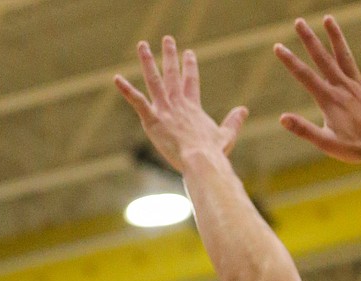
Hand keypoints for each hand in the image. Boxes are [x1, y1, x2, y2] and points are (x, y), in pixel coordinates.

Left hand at [115, 37, 247, 173]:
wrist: (201, 161)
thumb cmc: (213, 154)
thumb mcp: (226, 136)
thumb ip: (233, 122)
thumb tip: (244, 110)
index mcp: (193, 108)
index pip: (191, 82)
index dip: (190, 67)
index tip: (189, 53)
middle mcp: (178, 104)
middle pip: (172, 74)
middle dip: (170, 55)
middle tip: (168, 39)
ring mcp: (164, 110)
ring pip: (154, 80)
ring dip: (148, 62)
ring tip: (142, 45)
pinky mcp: (152, 120)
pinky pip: (137, 101)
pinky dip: (126, 90)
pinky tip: (116, 78)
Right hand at [274, 17, 360, 163]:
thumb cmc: (353, 149)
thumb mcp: (325, 143)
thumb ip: (304, 129)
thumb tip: (282, 118)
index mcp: (329, 99)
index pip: (304, 76)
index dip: (290, 60)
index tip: (278, 47)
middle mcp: (343, 87)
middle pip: (323, 58)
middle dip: (309, 39)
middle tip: (298, 22)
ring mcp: (359, 86)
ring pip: (345, 55)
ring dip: (336, 36)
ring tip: (328, 18)